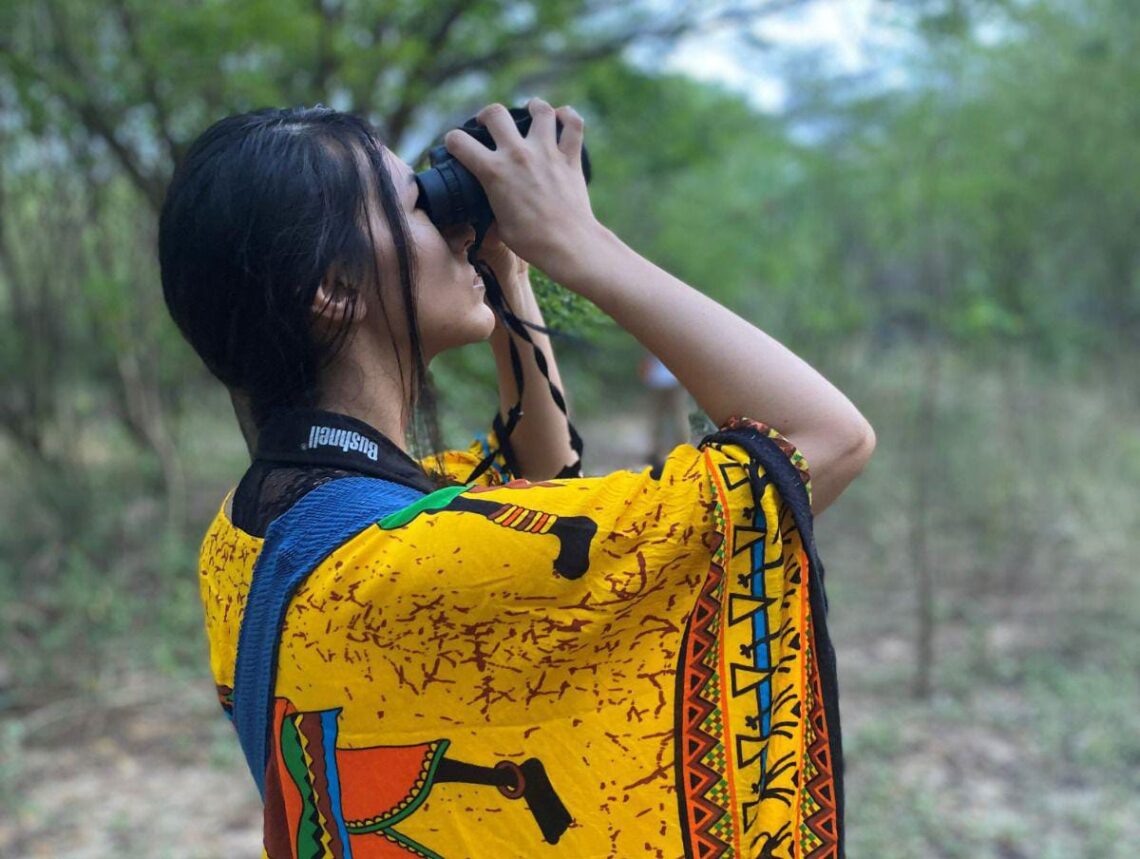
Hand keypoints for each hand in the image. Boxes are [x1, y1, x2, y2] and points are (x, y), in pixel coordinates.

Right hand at [444, 97, 598, 283]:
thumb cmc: (531, 241)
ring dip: (533, 107)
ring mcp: (547, 153)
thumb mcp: (499, 224)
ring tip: (530, 110)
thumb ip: (492, 205)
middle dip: (487, 115)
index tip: (456, 145)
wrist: (567, 245)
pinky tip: (562, 118)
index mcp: (494, 172)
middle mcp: (518, 155)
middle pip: (496, 113)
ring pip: (540, 110)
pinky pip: (573, 125)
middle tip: (489, 124)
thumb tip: (489, 206)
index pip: (459, 142)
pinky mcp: (571, 158)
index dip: (452, 141)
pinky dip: (568, 116)